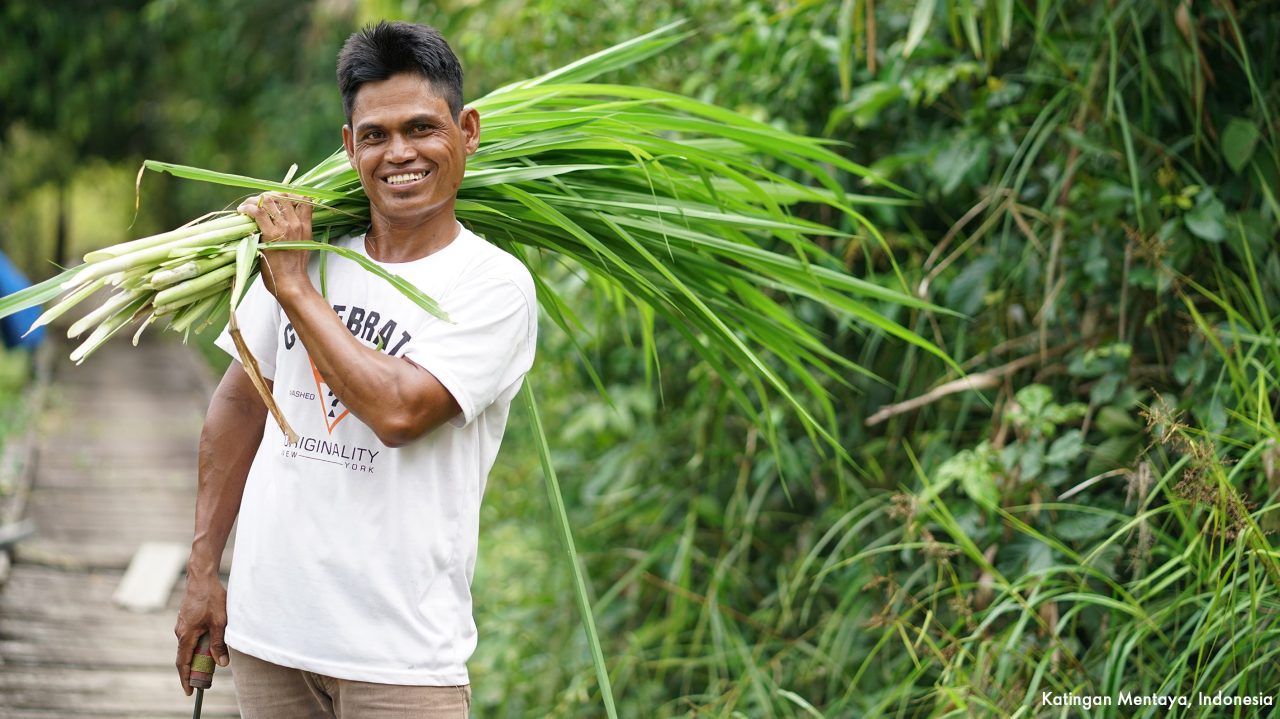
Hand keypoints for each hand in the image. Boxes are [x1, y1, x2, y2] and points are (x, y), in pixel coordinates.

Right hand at [173, 573, 228, 695]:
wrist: (202, 577)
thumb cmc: (211, 598)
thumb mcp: (219, 622)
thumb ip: (219, 643)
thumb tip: (221, 663)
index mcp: (185, 635)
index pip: (183, 663)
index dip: (185, 678)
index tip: (189, 691)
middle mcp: (180, 631)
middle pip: (185, 656)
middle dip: (193, 669)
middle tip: (203, 680)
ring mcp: (182, 624)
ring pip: (189, 645)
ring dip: (197, 655)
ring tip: (210, 662)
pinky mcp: (187, 618)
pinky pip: (190, 636)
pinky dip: (198, 644)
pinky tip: (209, 642)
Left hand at [238, 192, 312, 297]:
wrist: (292, 283)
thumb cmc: (294, 268)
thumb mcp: (303, 245)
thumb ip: (298, 230)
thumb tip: (285, 221)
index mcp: (305, 226)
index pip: (303, 199)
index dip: (288, 194)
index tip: (276, 200)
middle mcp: (296, 224)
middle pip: (282, 195)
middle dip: (266, 195)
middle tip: (255, 203)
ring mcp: (284, 228)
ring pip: (268, 200)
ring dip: (253, 200)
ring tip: (246, 207)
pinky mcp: (270, 234)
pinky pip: (257, 212)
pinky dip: (248, 208)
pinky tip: (242, 212)